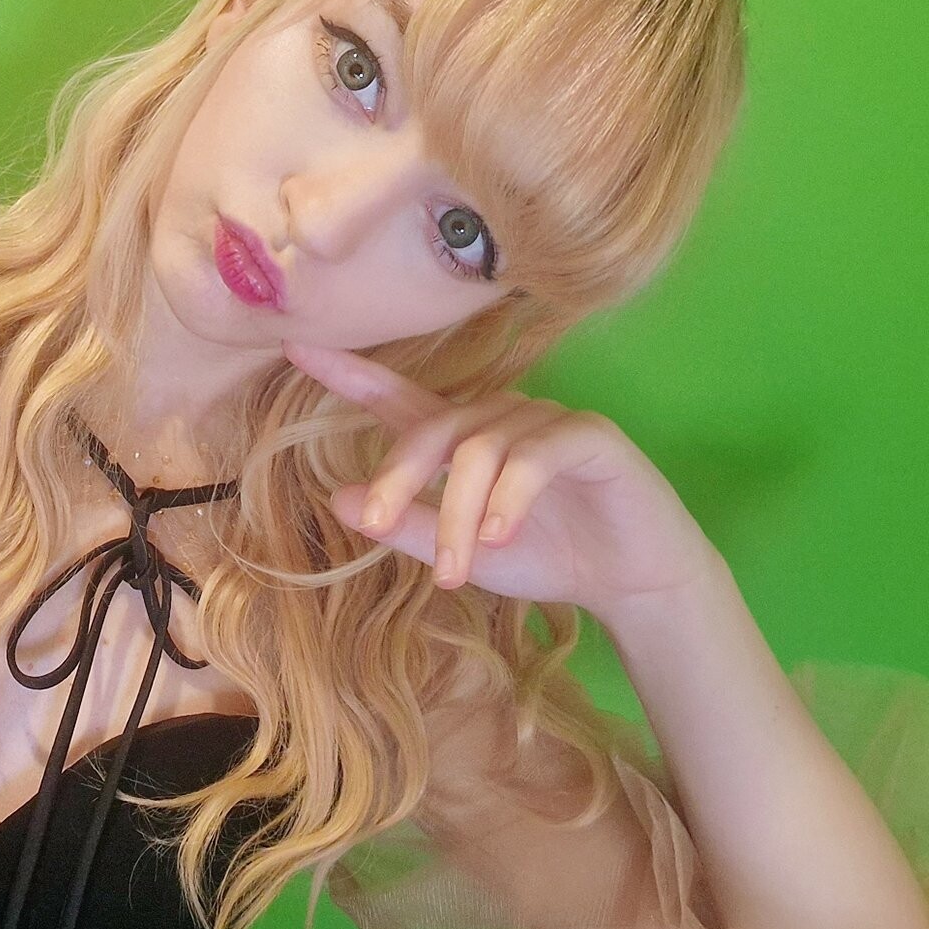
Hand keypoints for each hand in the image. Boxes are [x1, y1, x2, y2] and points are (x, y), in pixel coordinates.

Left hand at [282, 339, 726, 619]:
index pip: (397, 397)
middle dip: (398, 477)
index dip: (348, 372)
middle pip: (431, 430)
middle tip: (379, 524)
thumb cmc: (546, 556)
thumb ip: (406, 525)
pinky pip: (534, 456)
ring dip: (459, 515)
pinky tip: (499, 536)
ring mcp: (545, 421)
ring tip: (458, 572)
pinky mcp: (588, 436)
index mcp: (462, 439)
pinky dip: (509, 498)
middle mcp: (498, 418)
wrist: (633, 580)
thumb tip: (338, 498)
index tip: (295, 347)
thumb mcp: (462, 555)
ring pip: (479, 452)